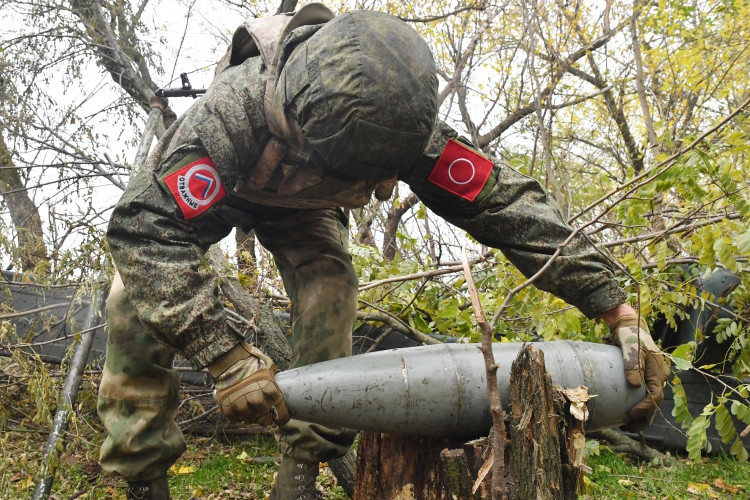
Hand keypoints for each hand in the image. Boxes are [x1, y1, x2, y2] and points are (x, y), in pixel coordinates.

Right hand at [209, 342, 289, 425]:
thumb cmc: (251, 359)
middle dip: (266, 418)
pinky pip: (233, 418)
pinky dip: (236, 418)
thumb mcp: (268, 366)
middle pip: (263, 414)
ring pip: (248, 418)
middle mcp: (254, 396)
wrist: (229, 357)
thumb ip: (273, 377)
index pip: (279, 407)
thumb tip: (281, 380)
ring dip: (251, 417)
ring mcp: (239, 401)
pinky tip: (239, 413)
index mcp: (268, 386)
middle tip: (266, 418)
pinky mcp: (226, 403)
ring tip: (251, 413)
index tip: (281, 419)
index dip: (282, 416)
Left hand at [609, 313, 669, 430]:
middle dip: (644, 417)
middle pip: (655, 403)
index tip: (630, 414)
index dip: (645, 407)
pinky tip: (625, 414)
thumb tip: (634, 384)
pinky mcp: (643, 378)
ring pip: (651, 402)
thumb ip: (632, 363)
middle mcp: (658, 377)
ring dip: (642, 416)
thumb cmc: (630, 336)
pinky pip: (643, 396)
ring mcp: (651, 378)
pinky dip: (637, 406)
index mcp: (658, 372)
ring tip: (627, 426)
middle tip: (629, 427)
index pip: (655, 396)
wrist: (629, 327)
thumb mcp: (630, 346)